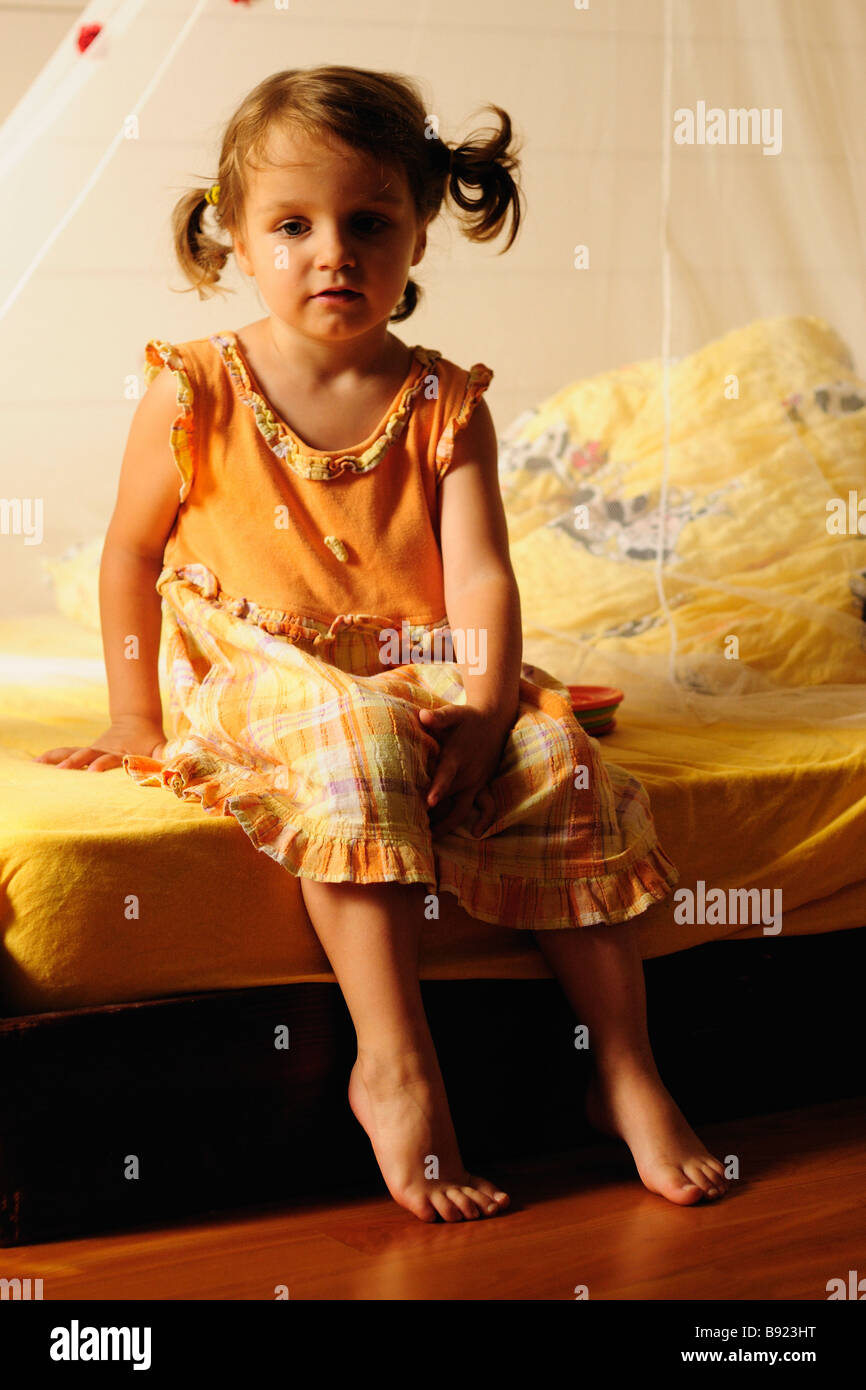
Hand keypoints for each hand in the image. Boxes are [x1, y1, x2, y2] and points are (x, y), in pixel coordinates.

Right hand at [33, 717, 167, 771]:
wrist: (137, 721)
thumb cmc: (151, 740)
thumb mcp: (161, 748)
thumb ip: (168, 757)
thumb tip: (177, 767)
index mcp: (121, 751)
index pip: (111, 758)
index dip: (103, 763)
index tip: (94, 769)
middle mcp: (103, 750)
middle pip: (87, 755)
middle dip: (74, 763)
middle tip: (61, 771)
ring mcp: (93, 750)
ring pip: (73, 753)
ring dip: (58, 759)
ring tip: (39, 766)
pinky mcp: (86, 752)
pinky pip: (66, 753)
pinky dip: (51, 757)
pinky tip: (35, 764)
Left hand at [417, 703, 511, 837]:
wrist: (495, 720)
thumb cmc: (468, 718)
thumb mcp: (455, 713)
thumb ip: (439, 717)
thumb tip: (422, 716)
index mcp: (456, 758)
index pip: (446, 775)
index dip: (438, 789)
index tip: (430, 803)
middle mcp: (468, 774)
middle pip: (448, 800)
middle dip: (432, 816)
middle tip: (411, 830)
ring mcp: (476, 783)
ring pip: (462, 810)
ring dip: (448, 824)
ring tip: (430, 837)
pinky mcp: (482, 786)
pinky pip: (486, 808)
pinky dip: (483, 821)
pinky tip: (476, 833)